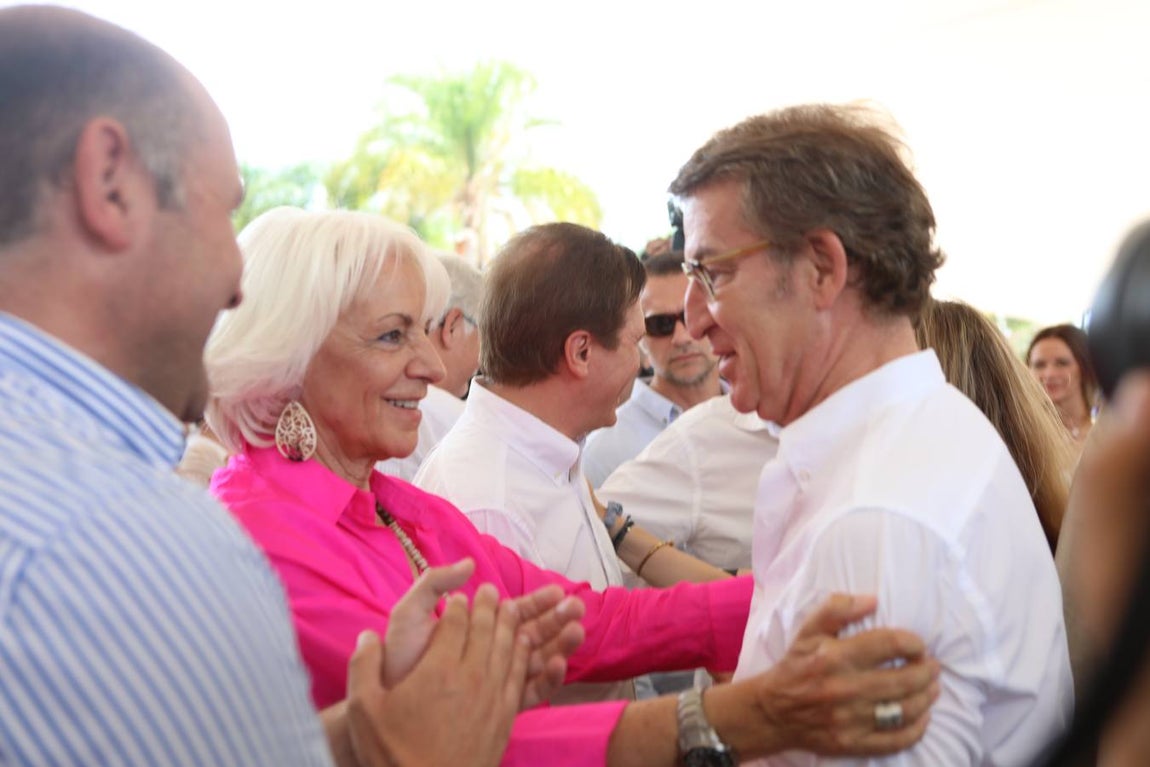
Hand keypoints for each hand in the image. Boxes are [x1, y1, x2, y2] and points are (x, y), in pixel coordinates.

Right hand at [345, 584, 531, 766]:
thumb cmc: (392, 753)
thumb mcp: (364, 709)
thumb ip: (363, 666)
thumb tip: (367, 635)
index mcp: (438, 669)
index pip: (455, 625)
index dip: (459, 606)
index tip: (461, 596)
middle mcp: (471, 677)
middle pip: (486, 631)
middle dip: (489, 607)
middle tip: (491, 591)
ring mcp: (492, 697)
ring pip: (508, 649)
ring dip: (511, 625)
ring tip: (512, 608)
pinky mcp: (505, 717)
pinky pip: (519, 675)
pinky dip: (523, 654)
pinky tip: (524, 646)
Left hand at [383, 559, 585, 708]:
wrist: (385, 704)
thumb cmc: (397, 658)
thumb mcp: (411, 612)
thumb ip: (435, 583)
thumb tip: (470, 564)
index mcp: (475, 630)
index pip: (513, 612)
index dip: (537, 601)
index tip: (558, 590)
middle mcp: (489, 655)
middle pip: (532, 633)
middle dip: (557, 619)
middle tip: (578, 608)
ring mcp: (495, 681)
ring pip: (537, 660)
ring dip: (559, 645)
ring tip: (576, 632)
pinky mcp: (499, 707)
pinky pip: (529, 692)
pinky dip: (547, 679)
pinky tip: (558, 665)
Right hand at [754, 593, 940, 755]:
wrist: (773, 711)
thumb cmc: (796, 665)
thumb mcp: (809, 631)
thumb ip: (837, 609)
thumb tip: (872, 600)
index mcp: (836, 656)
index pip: (889, 644)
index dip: (913, 643)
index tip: (918, 645)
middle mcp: (845, 687)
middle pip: (905, 679)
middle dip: (927, 671)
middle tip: (933, 666)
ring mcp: (850, 719)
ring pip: (905, 710)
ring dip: (927, 698)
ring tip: (932, 689)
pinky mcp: (852, 743)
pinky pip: (895, 740)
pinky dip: (916, 730)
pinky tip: (922, 718)